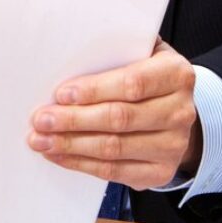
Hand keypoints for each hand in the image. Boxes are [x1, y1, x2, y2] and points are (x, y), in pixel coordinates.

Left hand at [27, 40, 200, 190]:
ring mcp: (174, 145)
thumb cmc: (144, 75)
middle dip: (74, 120)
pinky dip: (81, 163)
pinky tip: (59, 155)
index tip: (62, 94)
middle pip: (119, 118)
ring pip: (114, 148)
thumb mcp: (137, 52)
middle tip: (41, 120)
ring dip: (71, 145)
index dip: (94, 90)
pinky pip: (115, 171)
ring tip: (41, 140)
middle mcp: (180, 111)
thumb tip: (66, 51)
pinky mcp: (161, 171)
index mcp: (176, 74)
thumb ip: (112, 50)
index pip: (132, 84)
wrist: (172, 109)